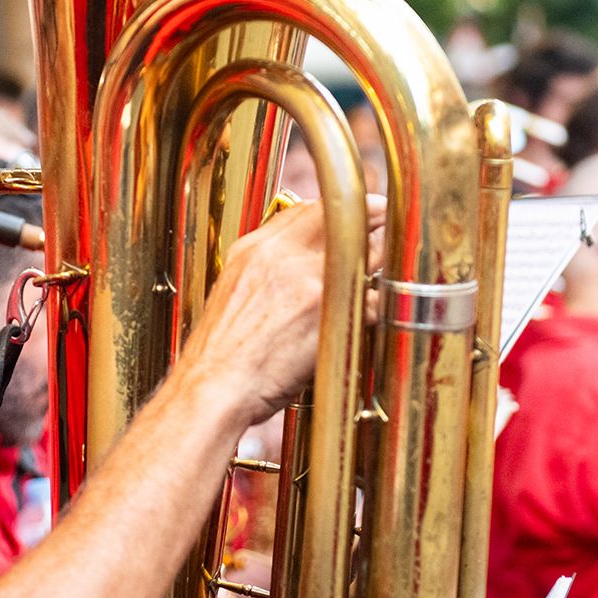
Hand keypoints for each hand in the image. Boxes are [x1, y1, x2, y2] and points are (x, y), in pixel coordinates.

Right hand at [175, 196, 386, 426]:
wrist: (212, 388)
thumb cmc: (219, 356)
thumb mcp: (232, 295)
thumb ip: (262, 274)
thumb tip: (288, 273)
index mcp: (254, 249)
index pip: (306, 210)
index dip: (336, 213)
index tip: (355, 218)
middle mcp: (280, 255)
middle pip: (340, 218)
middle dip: (371, 220)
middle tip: (386, 233)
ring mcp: (306, 279)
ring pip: (366, 251)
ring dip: (382, 261)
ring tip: (385, 274)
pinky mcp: (327, 310)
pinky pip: (375, 298)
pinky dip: (382, 306)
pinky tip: (379, 315)